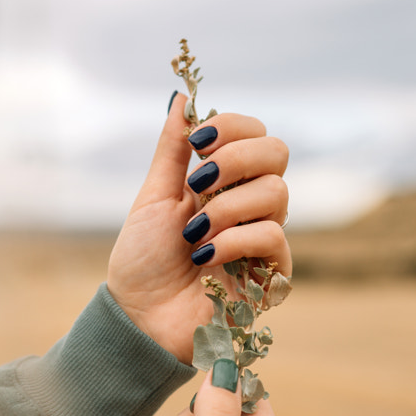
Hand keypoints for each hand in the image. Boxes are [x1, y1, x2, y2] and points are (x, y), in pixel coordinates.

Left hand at [107, 92, 290, 363]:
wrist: (138, 317)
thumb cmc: (142, 261)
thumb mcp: (152, 197)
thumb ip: (172, 151)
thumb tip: (182, 99)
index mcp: (222, 180)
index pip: (254, 133)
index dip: (232, 127)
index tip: (197, 143)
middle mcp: (248, 202)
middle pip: (277, 152)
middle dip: (237, 158)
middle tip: (200, 182)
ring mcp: (262, 237)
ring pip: (276, 192)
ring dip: (228, 207)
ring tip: (194, 233)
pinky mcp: (270, 274)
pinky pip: (274, 237)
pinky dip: (236, 240)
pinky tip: (205, 256)